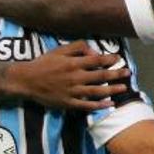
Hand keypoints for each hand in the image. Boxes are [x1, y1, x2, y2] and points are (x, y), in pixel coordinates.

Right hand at [8, 41, 128, 110]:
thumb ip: (77, 47)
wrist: (26, 80)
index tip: (119, 59)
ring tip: (123, 88)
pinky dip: (99, 106)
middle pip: (100, 75)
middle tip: (128, 72)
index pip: (97, 60)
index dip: (110, 59)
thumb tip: (93, 51)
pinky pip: (86, 105)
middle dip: (116, 74)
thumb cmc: (43, 63)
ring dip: (112, 89)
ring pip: (97, 91)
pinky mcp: (68, 103)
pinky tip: (109, 104)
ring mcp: (72, 91)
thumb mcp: (59, 50)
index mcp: (73, 63)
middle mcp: (75, 77)